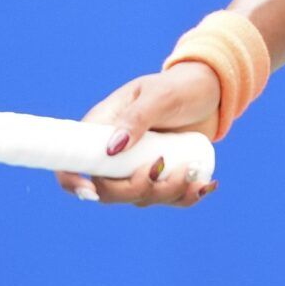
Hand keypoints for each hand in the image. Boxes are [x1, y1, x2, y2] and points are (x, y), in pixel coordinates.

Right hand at [54, 63, 221, 207]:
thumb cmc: (180, 87)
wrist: (211, 93)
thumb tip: (111, 149)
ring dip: (167, 192)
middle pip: (109, 191)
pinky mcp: (164, 176)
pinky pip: (168, 198)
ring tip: (192, 169)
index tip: (90, 192)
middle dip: (136, 188)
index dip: (73, 182)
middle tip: (163, 165)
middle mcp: (116, 154)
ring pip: (141, 198)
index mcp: (103, 129)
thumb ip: (137, 117)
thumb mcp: (159, 96)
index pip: (73, 162)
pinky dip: (186, 197)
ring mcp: (139, 168)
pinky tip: (205, 185)